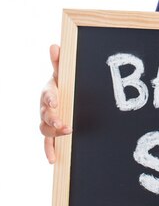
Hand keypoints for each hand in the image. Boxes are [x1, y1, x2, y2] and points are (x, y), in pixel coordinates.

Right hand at [39, 44, 71, 163]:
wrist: (65, 95)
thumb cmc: (65, 82)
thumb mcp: (64, 72)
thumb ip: (59, 62)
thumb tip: (54, 45)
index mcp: (49, 92)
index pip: (47, 94)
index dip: (50, 98)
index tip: (56, 101)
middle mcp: (45, 107)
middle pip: (45, 114)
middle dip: (54, 119)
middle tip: (65, 124)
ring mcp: (47, 120)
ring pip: (45, 129)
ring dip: (54, 133)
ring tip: (66, 133)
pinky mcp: (51, 131)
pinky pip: (48, 142)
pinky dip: (49, 150)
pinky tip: (52, 160)